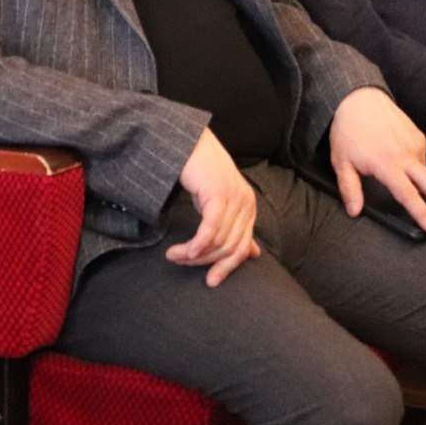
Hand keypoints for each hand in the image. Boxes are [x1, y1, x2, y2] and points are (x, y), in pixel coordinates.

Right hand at [167, 128, 260, 286]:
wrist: (190, 143)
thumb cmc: (202, 173)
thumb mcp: (220, 203)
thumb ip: (234, 226)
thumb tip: (253, 253)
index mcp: (249, 207)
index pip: (242, 248)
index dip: (227, 268)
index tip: (211, 282)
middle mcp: (246, 203)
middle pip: (229, 248)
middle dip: (204, 262)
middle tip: (180, 261)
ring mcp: (234, 197)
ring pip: (218, 241)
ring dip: (192, 254)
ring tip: (173, 254)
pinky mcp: (219, 193)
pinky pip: (211, 229)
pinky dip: (197, 245)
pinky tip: (184, 251)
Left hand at [329, 87, 425, 235]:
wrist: (359, 98)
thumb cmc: (348, 130)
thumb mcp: (341, 162)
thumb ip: (350, 189)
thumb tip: (354, 212)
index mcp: (387, 165)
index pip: (409, 195)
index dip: (423, 214)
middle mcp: (406, 156)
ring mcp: (415, 145)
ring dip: (425, 187)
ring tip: (409, 187)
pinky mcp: (418, 136)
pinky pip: (421, 159)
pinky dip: (417, 169)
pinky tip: (402, 165)